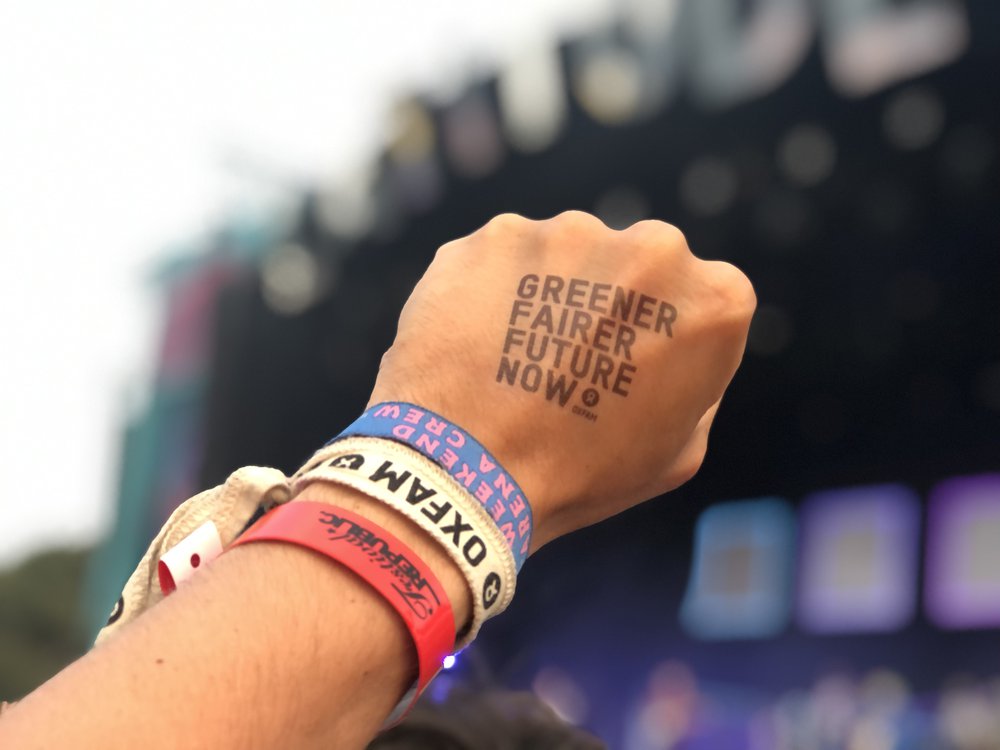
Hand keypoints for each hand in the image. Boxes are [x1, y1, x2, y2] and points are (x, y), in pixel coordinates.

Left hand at [370, 211, 754, 548]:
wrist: (466, 472)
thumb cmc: (578, 474)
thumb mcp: (677, 451)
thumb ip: (696, 381)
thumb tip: (676, 350)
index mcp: (714, 299)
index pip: (702, 299)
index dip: (666, 338)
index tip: (634, 371)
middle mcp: (653, 247)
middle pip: (638, 263)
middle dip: (612, 301)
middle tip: (571, 363)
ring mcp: (570, 232)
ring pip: (568, 255)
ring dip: (551, 291)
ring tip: (516, 359)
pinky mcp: (499, 233)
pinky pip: (506, 258)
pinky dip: (493, 290)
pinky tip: (478, 343)